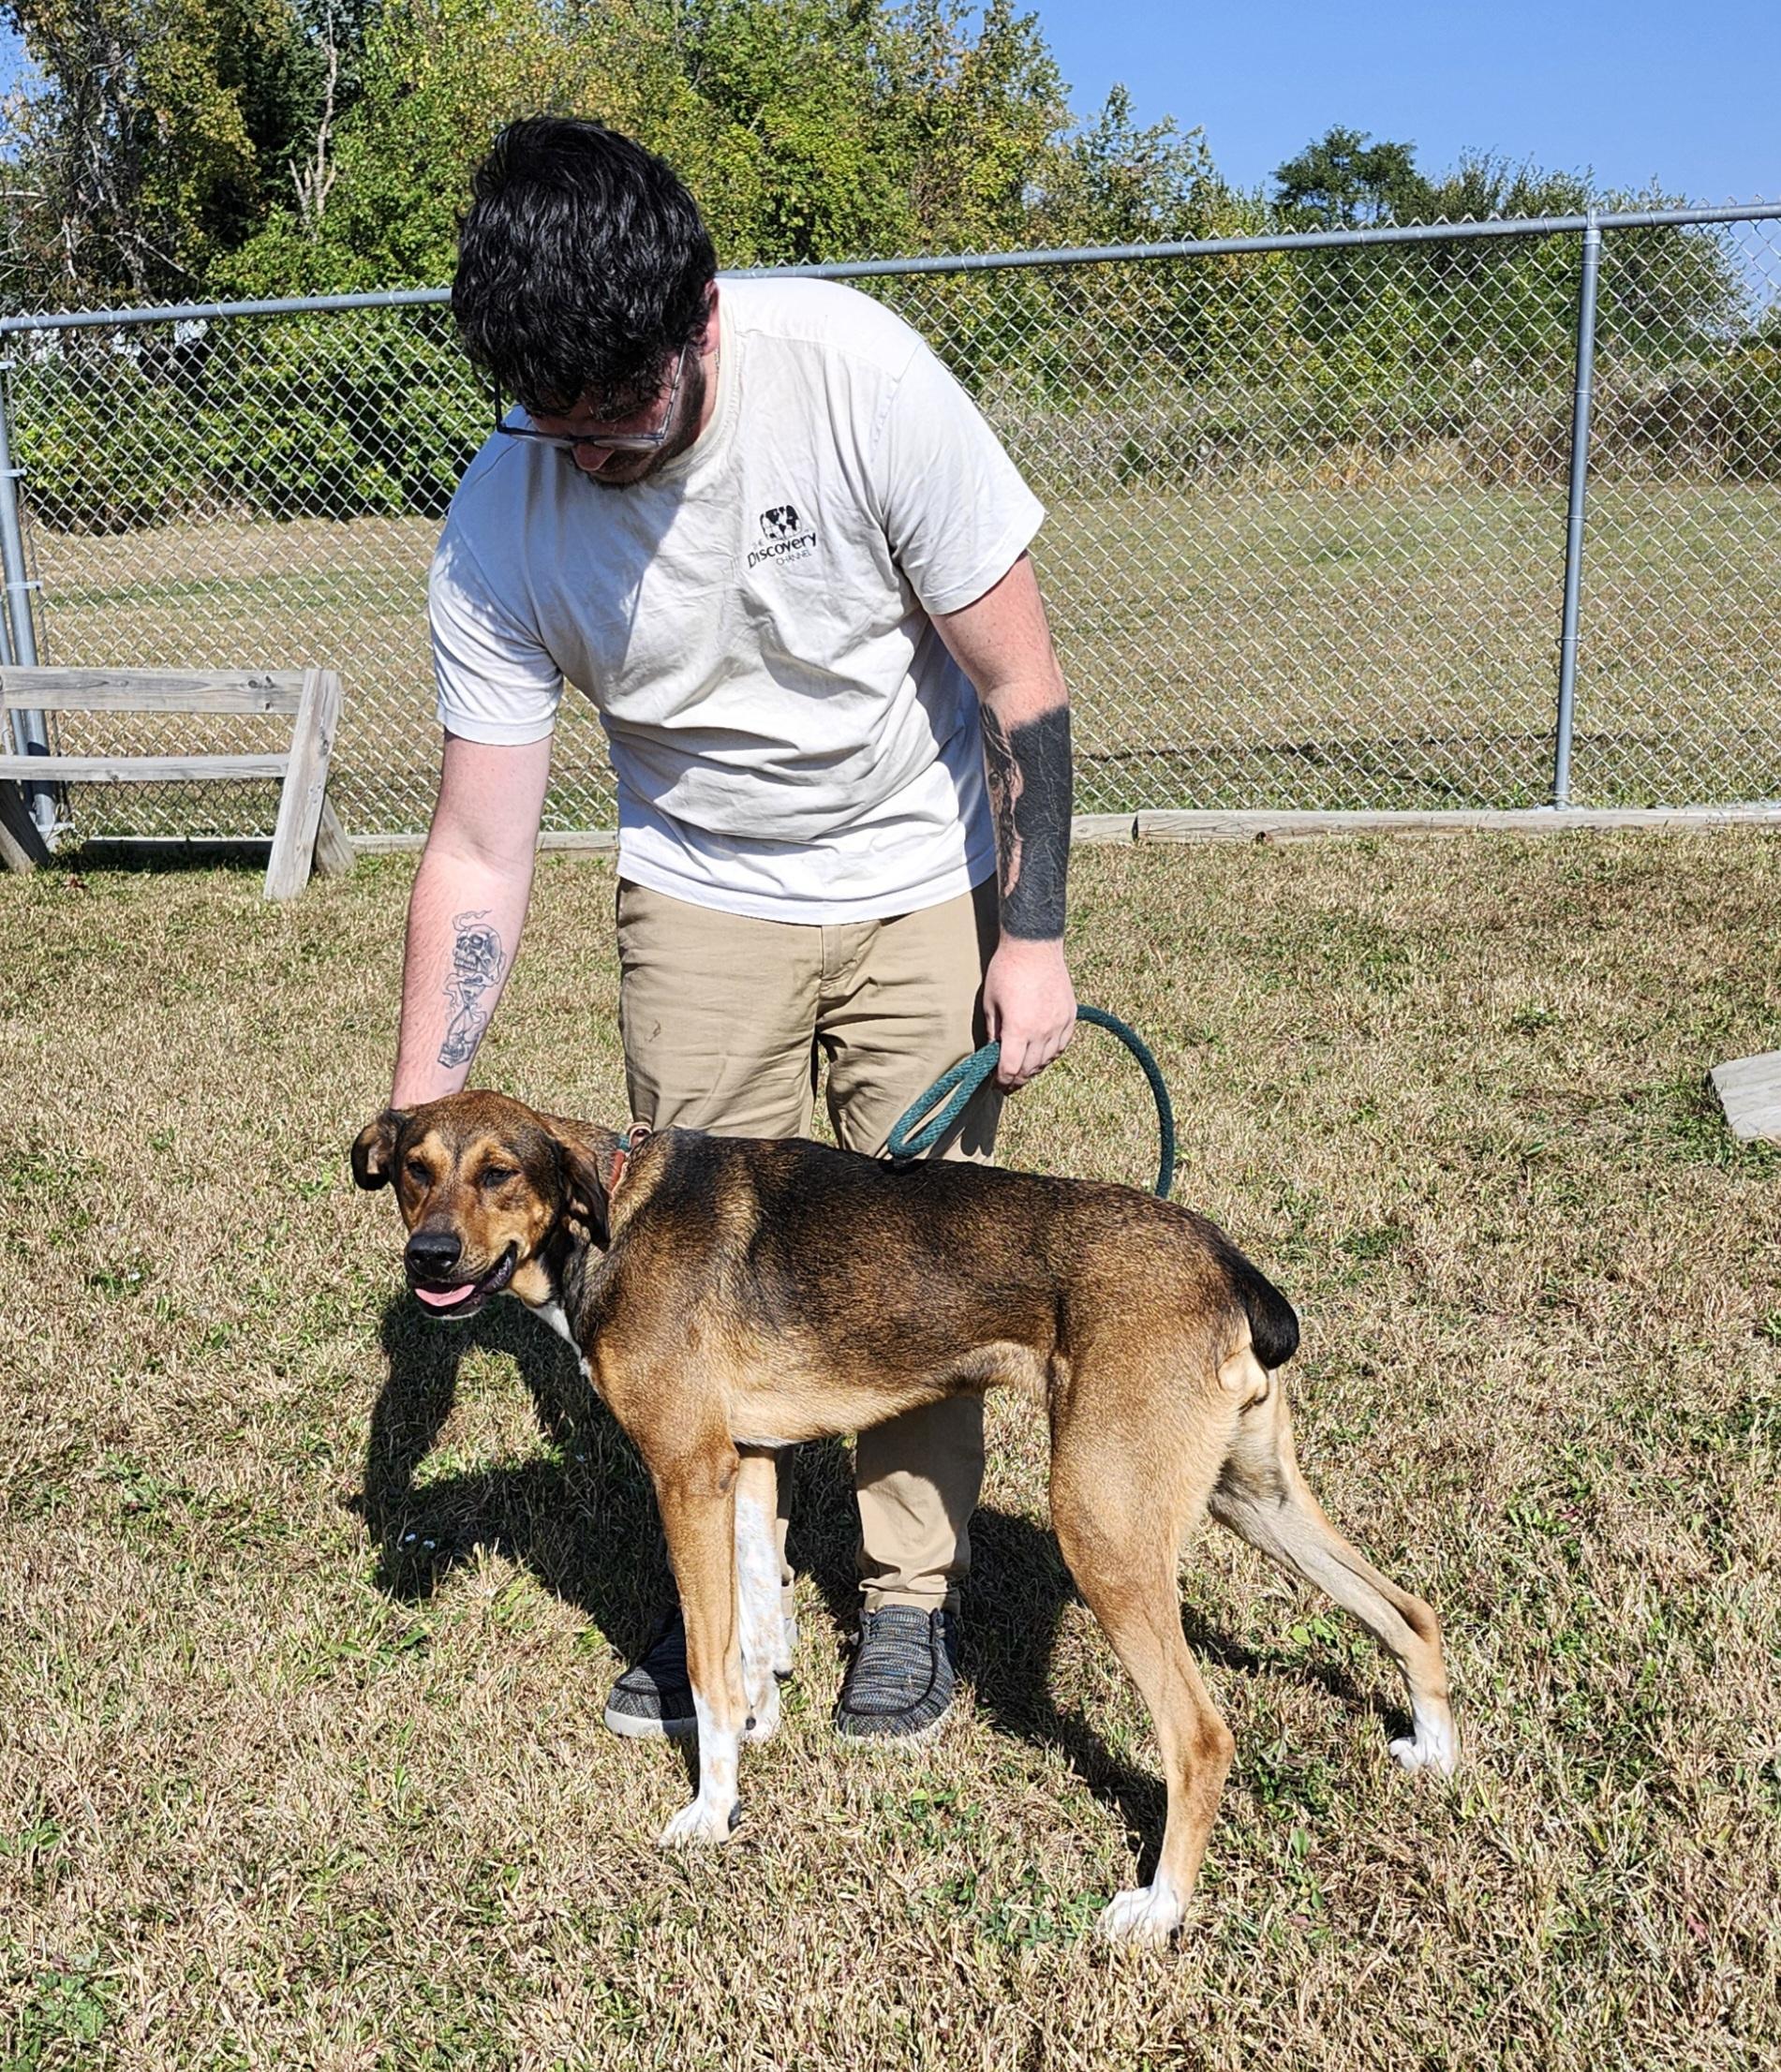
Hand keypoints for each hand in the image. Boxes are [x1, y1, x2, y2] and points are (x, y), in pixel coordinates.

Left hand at [982, 938, 1075, 1089]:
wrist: (1034, 945)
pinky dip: (1051, 1054)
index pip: (1010, 1068)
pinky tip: (1042, 1055)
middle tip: (1009, 1083)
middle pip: (1030, 1068)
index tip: (998, 1083)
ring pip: (1048, 1059)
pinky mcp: (1070, 1015)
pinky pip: (1062, 1044)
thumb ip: (993, 1032)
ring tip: (1024, 1071)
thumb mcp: (990, 1003)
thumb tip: (994, 1053)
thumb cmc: (1006, 971)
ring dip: (1034, 1068)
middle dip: (1017, 1079)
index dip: (1002, 1080)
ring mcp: (1059, 1023)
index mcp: (1018, 1029)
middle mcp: (1042, 1031)